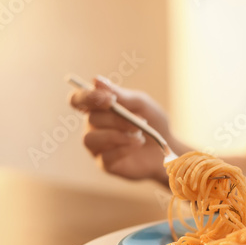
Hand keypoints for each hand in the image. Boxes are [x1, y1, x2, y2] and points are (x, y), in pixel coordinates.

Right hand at [69, 76, 183, 182]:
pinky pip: (105, 156)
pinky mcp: (105, 164)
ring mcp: (97, 147)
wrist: (168, 148)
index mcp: (98, 108)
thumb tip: (96, 80)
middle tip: (141, 121)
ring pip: (91, 138)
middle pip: (91, 119)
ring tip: (139, 135)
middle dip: (117, 119)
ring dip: (117, 135)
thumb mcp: (141, 104)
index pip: (78, 100)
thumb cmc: (152, 122)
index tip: (110, 99)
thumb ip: (121, 95)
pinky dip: (124, 148)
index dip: (87, 97)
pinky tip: (138, 144)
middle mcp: (92, 127)